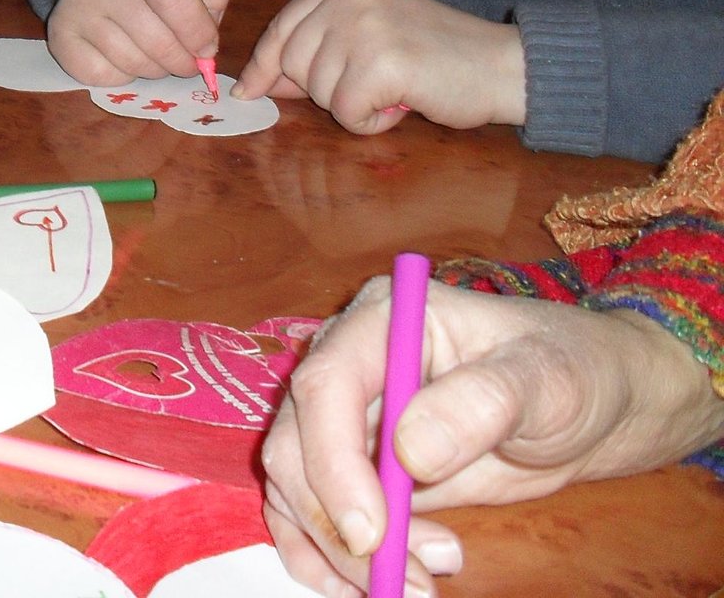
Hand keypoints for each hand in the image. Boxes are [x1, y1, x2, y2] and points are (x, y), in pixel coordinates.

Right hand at [45, 0, 233, 84]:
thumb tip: (206, 37)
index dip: (196, 27)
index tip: (208, 46)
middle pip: (157, 40)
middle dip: (184, 59)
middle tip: (190, 56)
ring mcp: (76, 7)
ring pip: (135, 64)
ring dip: (158, 68)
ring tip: (159, 50)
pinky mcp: (60, 38)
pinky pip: (109, 78)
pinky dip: (127, 76)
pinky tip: (127, 54)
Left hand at [233, 0, 523, 135]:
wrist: (502, 65)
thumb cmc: (438, 57)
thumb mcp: (372, 37)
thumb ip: (319, 50)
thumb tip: (260, 83)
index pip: (283, 27)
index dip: (265, 64)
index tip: (250, 90)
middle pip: (292, 61)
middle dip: (323, 89)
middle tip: (372, 86)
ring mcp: (366, 25)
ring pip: (317, 89)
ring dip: (353, 105)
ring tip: (394, 90)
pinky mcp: (382, 62)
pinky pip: (346, 112)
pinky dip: (370, 122)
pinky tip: (402, 104)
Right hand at [263, 276, 723, 595]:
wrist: (596, 399)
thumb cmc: (573, 371)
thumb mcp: (545, 380)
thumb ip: (480, 403)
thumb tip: (409, 452)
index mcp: (382, 320)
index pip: (325, 386)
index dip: (333, 461)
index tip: (373, 531)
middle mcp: (347, 362)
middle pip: (297, 443)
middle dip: (337, 521)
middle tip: (401, 577)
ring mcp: (346, 414)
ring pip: (295, 485)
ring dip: (336, 549)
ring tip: (420, 582)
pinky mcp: (357, 464)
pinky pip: (310, 511)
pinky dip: (327, 556)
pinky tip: (376, 584)